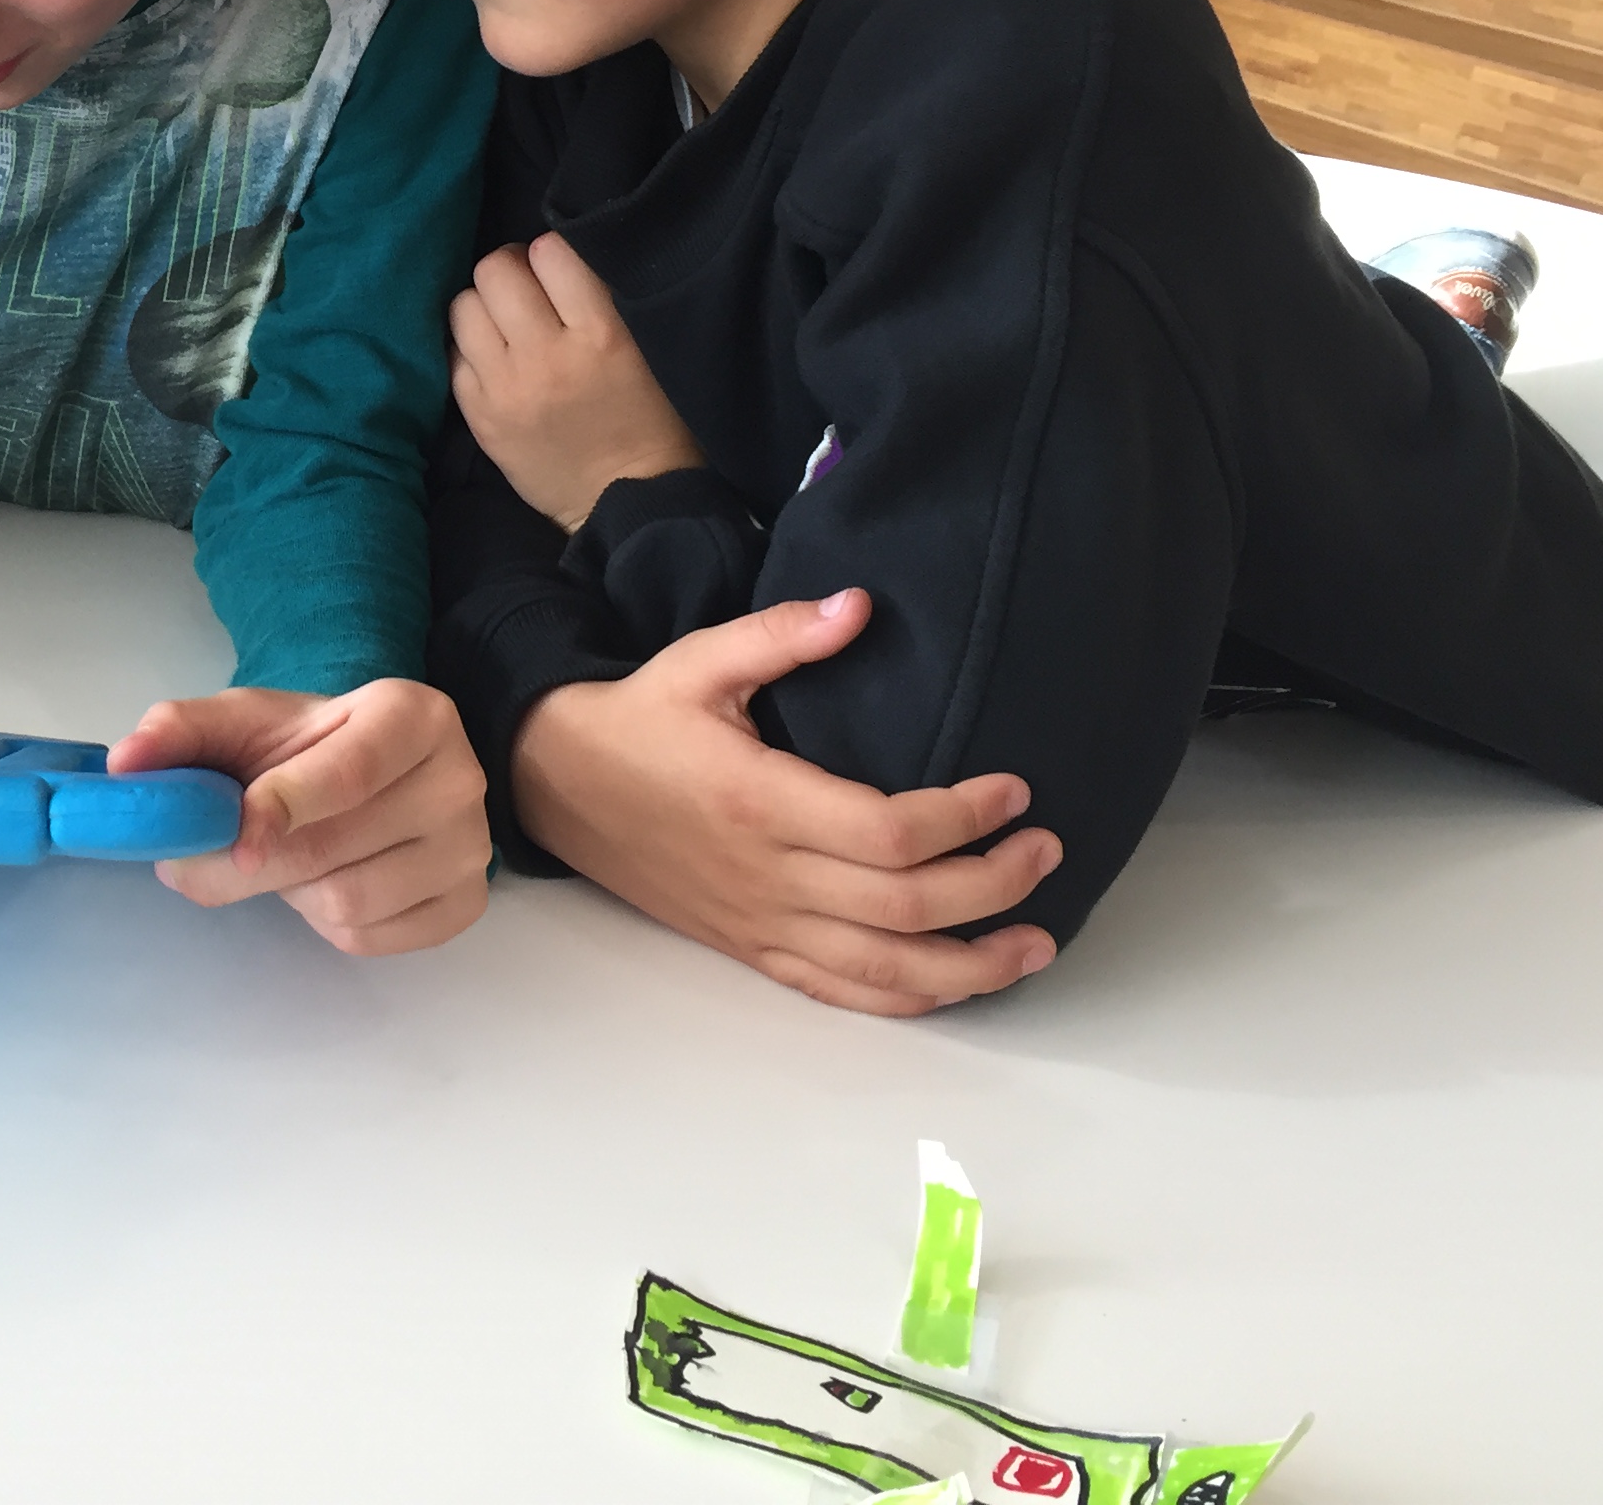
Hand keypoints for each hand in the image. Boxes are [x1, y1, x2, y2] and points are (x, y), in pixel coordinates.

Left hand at [111, 678, 489, 954]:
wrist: (377, 774)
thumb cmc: (307, 746)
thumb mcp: (246, 721)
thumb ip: (180, 729)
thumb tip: (126, 763)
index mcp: (411, 714)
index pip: (346, 772)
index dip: (279, 808)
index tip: (229, 836)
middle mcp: (458, 778)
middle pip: (335, 848)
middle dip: (253, 864)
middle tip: (204, 861)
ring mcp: (470, 848)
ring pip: (349, 902)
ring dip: (291, 893)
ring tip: (284, 860)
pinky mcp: (465, 905)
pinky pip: (371, 939)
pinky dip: (325, 924)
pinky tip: (322, 882)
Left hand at [451, 231, 700, 530]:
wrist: (626, 502)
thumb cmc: (653, 422)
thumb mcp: (651, 350)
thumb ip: (607, 301)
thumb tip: (557, 256)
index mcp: (602, 335)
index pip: (550, 251)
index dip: (551, 254)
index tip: (559, 272)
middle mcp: (547, 356)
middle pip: (495, 270)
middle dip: (510, 272)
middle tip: (526, 291)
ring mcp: (506, 388)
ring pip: (464, 306)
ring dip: (484, 307)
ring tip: (506, 325)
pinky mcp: (480, 417)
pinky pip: (451, 355)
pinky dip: (470, 350)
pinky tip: (494, 361)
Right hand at [513, 590, 1060, 1013]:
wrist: (556, 784)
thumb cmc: (637, 720)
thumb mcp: (699, 660)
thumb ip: (782, 633)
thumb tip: (861, 605)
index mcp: (759, 801)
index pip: (891, 831)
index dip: (966, 817)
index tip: (1014, 790)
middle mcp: (766, 876)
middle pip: (906, 907)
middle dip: (994, 886)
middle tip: (1046, 851)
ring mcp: (759, 923)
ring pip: (884, 969)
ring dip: (972, 965)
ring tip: (1035, 943)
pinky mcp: (750, 949)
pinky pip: (841, 993)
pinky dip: (908, 998)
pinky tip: (957, 983)